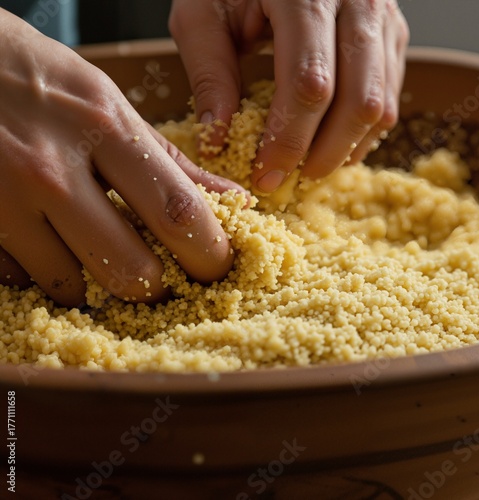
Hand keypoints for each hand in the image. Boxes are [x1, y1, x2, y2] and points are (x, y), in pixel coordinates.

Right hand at [0, 8, 243, 307]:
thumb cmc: (37, 79)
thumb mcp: (109, 104)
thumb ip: (171, 161)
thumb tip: (233, 198)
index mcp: (105, 128)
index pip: (178, 211)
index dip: (210, 252)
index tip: (218, 266)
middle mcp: (53, 169)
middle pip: (131, 270)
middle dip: (155, 288)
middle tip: (159, 280)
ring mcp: (5, 200)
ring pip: (72, 286)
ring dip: (94, 283)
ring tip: (95, 254)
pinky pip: (21, 279)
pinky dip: (43, 273)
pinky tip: (48, 245)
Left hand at [169, 0, 408, 191]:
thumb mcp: (202, 15)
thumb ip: (210, 74)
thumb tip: (220, 139)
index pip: (309, 84)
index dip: (288, 140)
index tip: (265, 175)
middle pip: (356, 101)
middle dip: (322, 155)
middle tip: (290, 180)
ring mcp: (383, 16)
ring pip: (379, 104)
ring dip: (344, 148)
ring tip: (309, 166)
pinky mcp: (392, 33)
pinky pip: (389, 96)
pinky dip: (361, 131)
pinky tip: (331, 143)